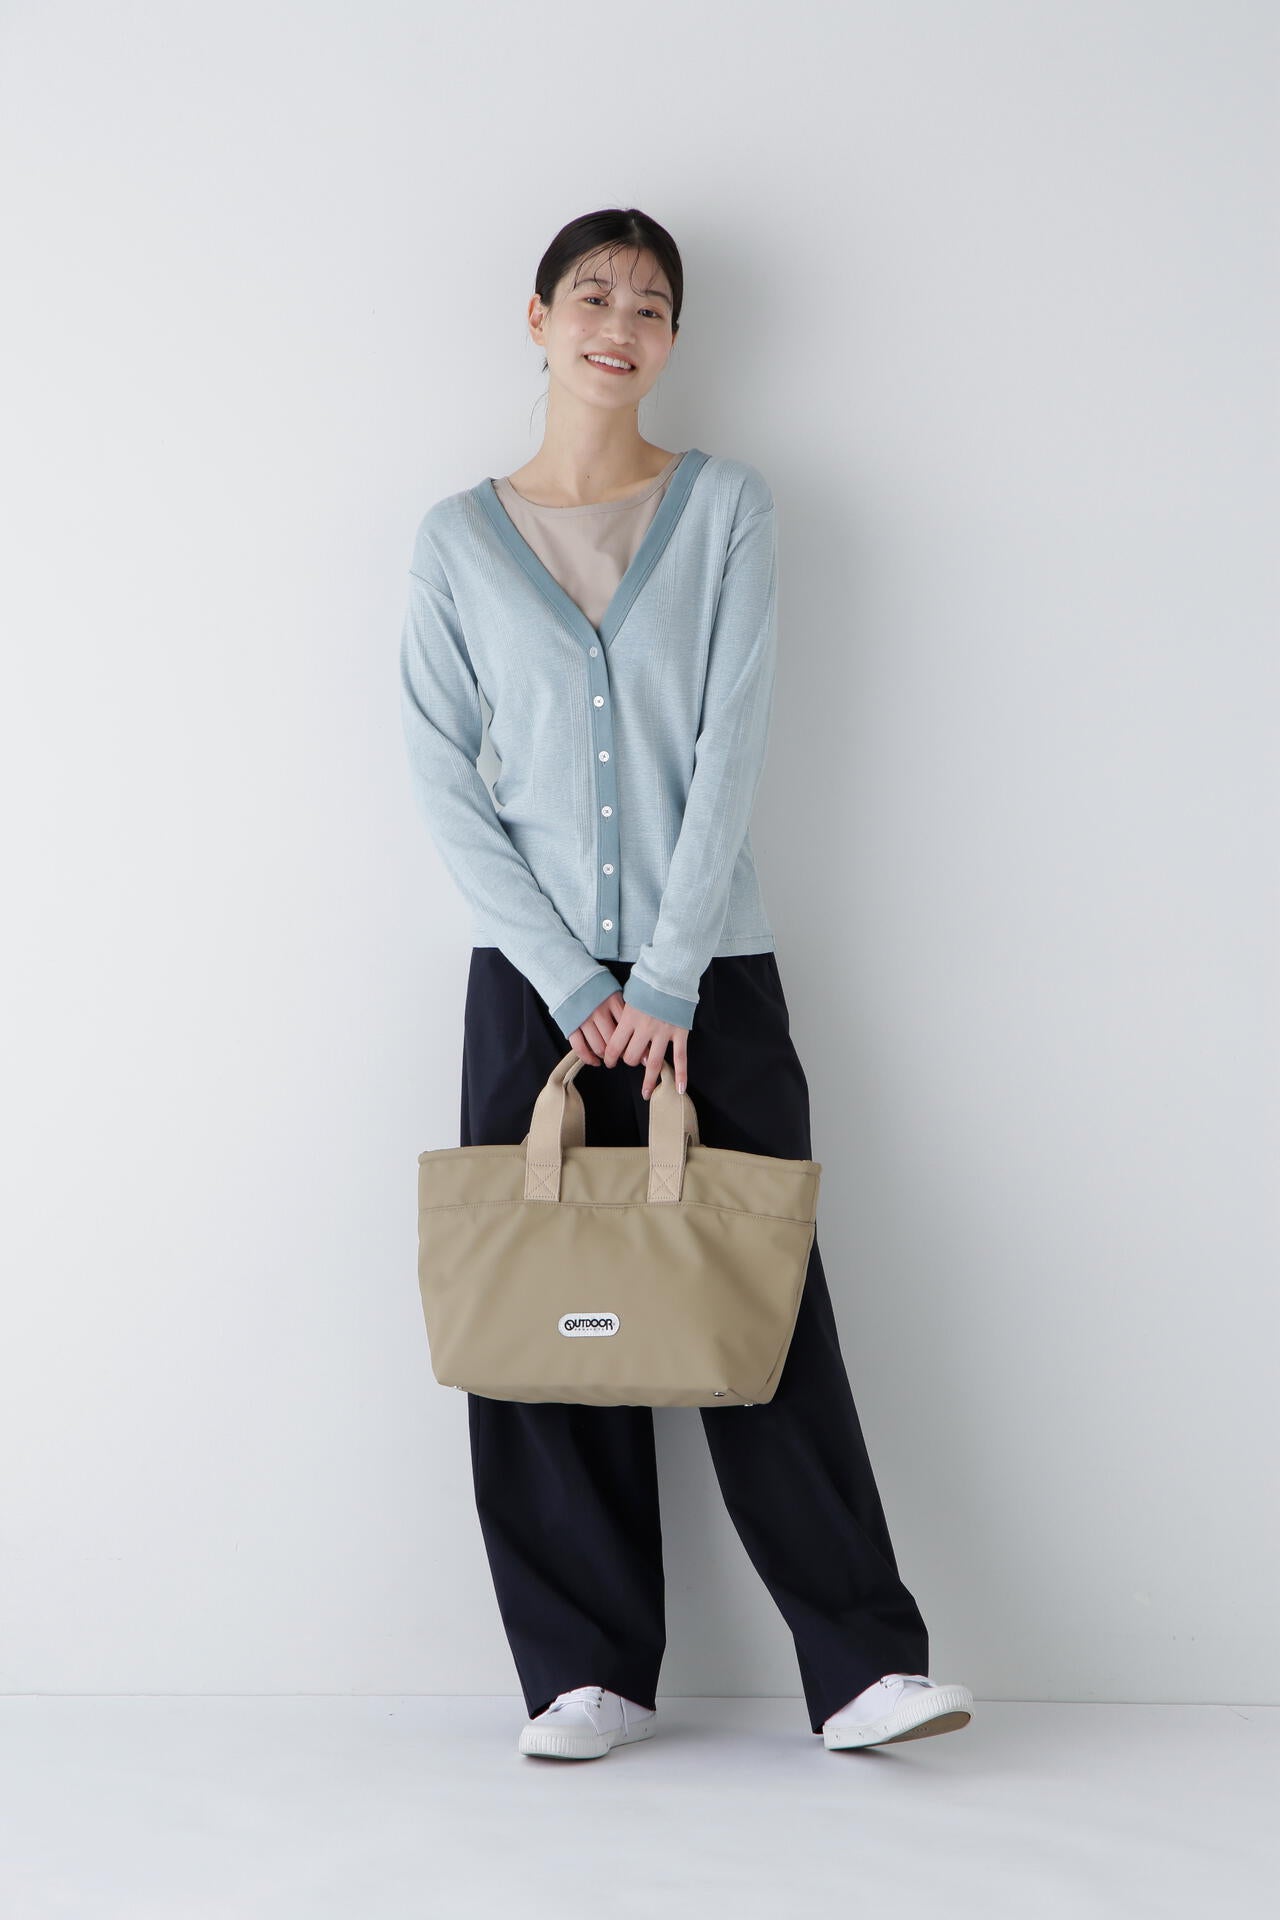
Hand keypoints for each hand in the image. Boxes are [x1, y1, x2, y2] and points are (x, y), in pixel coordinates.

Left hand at [570, 991, 688, 1099]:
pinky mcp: (680, 1033)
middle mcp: (645, 1028)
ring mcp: (663, 1032)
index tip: (609, 1061)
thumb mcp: (629, 996)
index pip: (614, 1046)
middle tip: (629, 1061)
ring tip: (646, 1093)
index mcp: (629, 1018)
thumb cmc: (649, 983)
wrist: (671, 973)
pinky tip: (679, 1089)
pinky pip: (680, 1058)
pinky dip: (681, 1074)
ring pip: (652, 1062)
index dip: (609, 1057)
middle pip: (631, 1056)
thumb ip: (624, 1015)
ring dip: (649, 1080)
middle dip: (628, 1062)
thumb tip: (618, 1033)